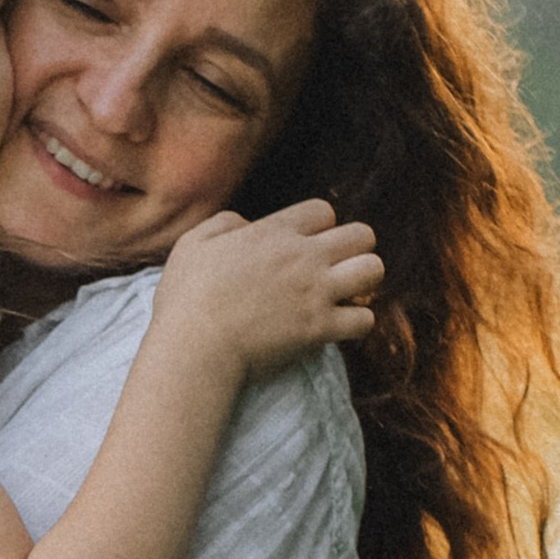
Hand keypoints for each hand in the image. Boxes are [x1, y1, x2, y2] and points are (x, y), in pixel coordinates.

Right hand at [148, 200, 382, 383]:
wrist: (193, 347)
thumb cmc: (186, 298)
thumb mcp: (192, 244)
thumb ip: (224, 223)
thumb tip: (248, 224)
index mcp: (275, 232)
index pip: (324, 211)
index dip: (319, 227)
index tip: (306, 245)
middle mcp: (304, 256)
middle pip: (362, 235)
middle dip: (354, 249)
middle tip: (335, 268)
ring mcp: (317, 292)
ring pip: (373, 270)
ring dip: (362, 282)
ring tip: (343, 295)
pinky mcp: (321, 328)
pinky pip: (364, 319)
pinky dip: (355, 324)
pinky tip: (337, 327)